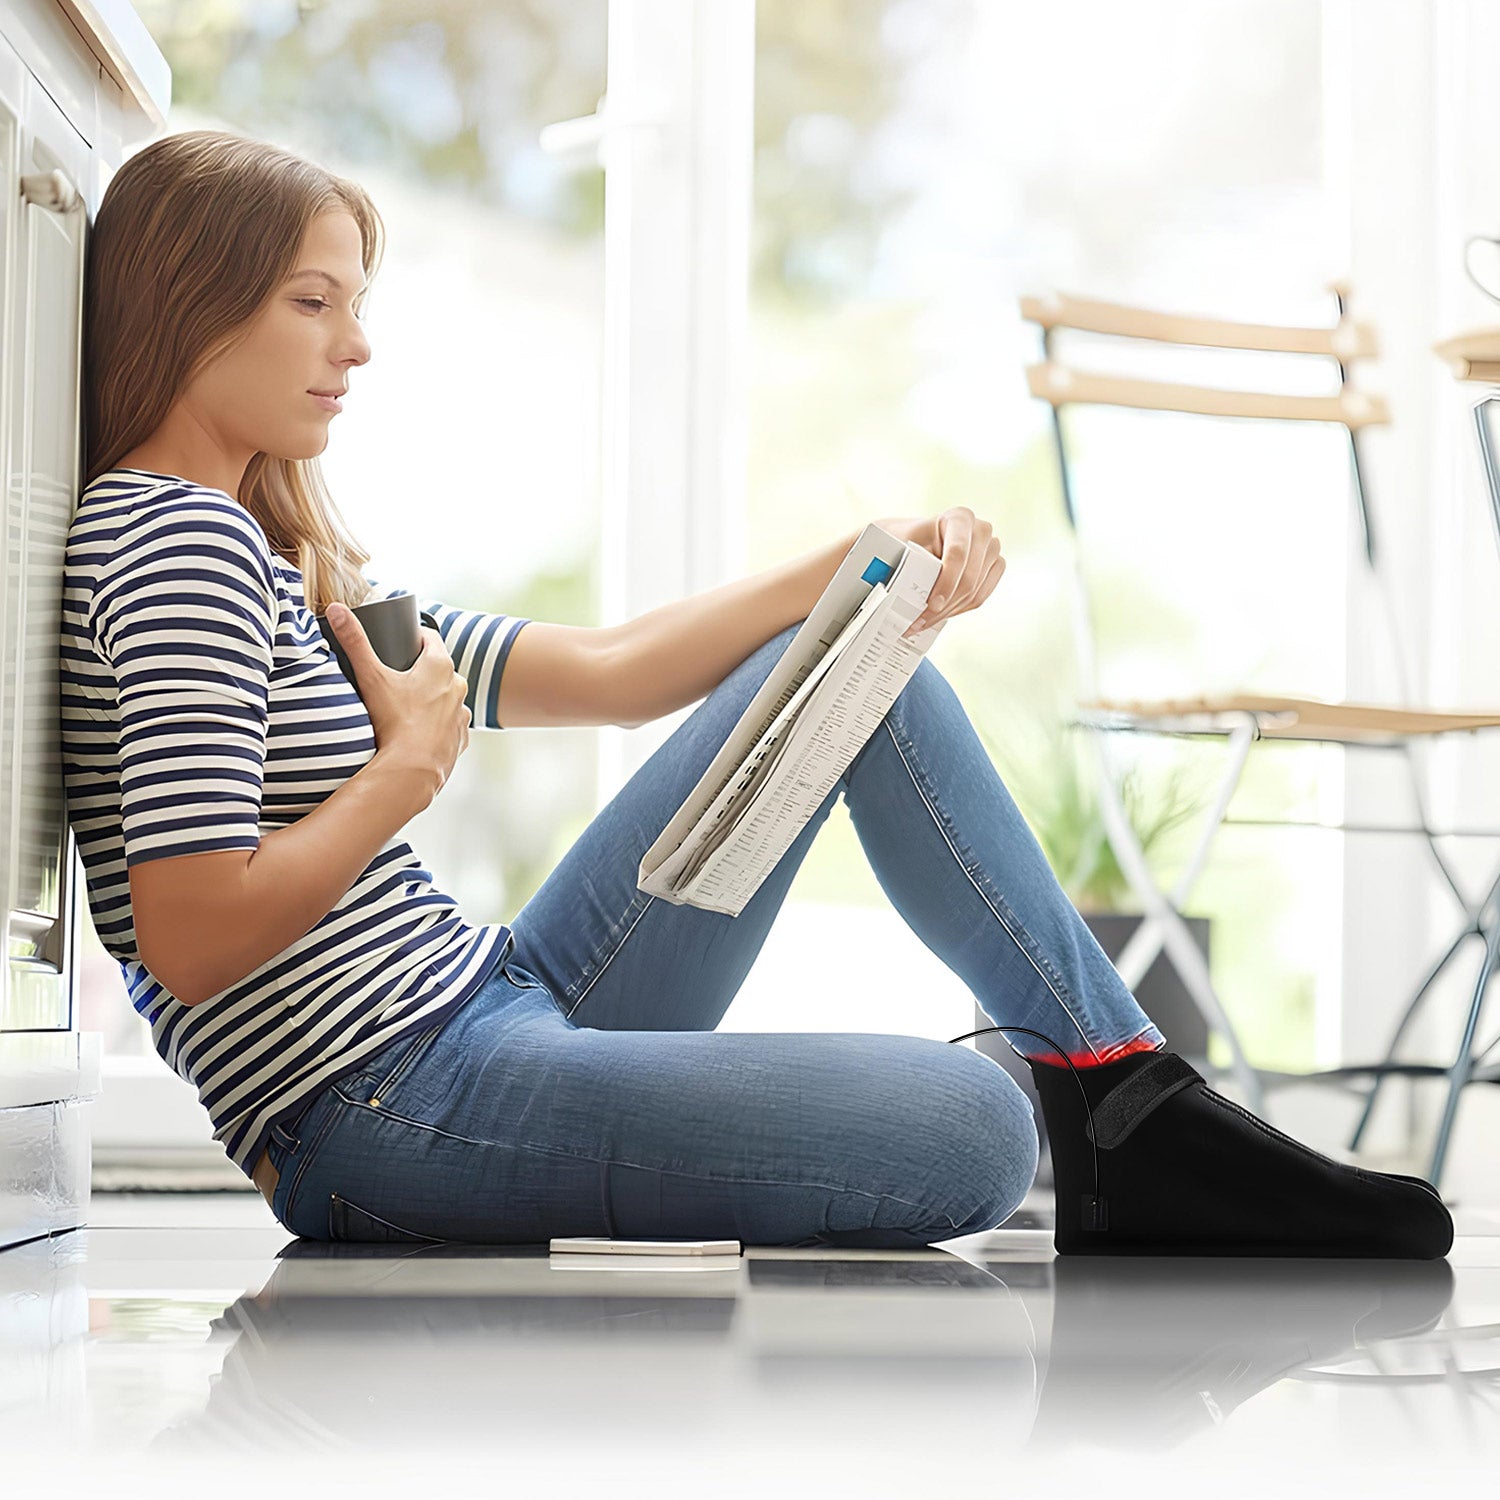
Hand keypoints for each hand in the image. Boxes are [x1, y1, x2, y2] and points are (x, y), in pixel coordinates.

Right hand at [324, 604, 471, 799]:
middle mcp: (458, 686)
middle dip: (421, 668)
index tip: (401, 639)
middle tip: (397, 674)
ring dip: (431, 698)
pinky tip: (419, 730)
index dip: (414, 636)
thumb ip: (354, 642)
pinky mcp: (460, 739)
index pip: (430, 637)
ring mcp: (461, 714)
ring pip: (446, 697)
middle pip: (439, 668)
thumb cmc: (394, 721)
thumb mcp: (371, 677)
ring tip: (407, 705)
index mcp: (441, 665)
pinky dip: (437, 724)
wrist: (411, 769)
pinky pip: (450, 725)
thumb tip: (336, 608)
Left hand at [875, 508, 1004, 636]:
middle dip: (944, 606)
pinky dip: (957, 611)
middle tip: (917, 623)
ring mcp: (991, 550)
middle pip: (969, 578)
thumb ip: (903, 561)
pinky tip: (937, 616)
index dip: (947, 582)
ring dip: (947, 612)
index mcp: (959, 517)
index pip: (958, 553)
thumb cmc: (903, 538)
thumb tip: (897, 591)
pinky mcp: (994, 568)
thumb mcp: (899, 543)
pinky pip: (979, 598)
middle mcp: (981, 530)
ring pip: (974, 592)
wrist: (913, 539)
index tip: (931, 605)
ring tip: (921, 623)